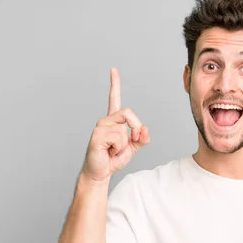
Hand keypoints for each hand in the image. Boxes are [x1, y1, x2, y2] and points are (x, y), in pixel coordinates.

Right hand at [80, 67, 149, 181]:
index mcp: (114, 121)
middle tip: (131, 142)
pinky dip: (119, 148)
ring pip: (124, 129)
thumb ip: (141, 138)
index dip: (114, 84)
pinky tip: (109, 151)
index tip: (113, 70)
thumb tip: (145, 129)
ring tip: (114, 150)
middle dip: (135, 128)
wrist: (101, 172)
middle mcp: (106, 121)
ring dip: (124, 144)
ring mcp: (100, 127)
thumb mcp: (132, 148)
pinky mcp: (97, 136)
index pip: (114, 99)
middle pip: (128, 113)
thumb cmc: (113, 158)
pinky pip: (118, 137)